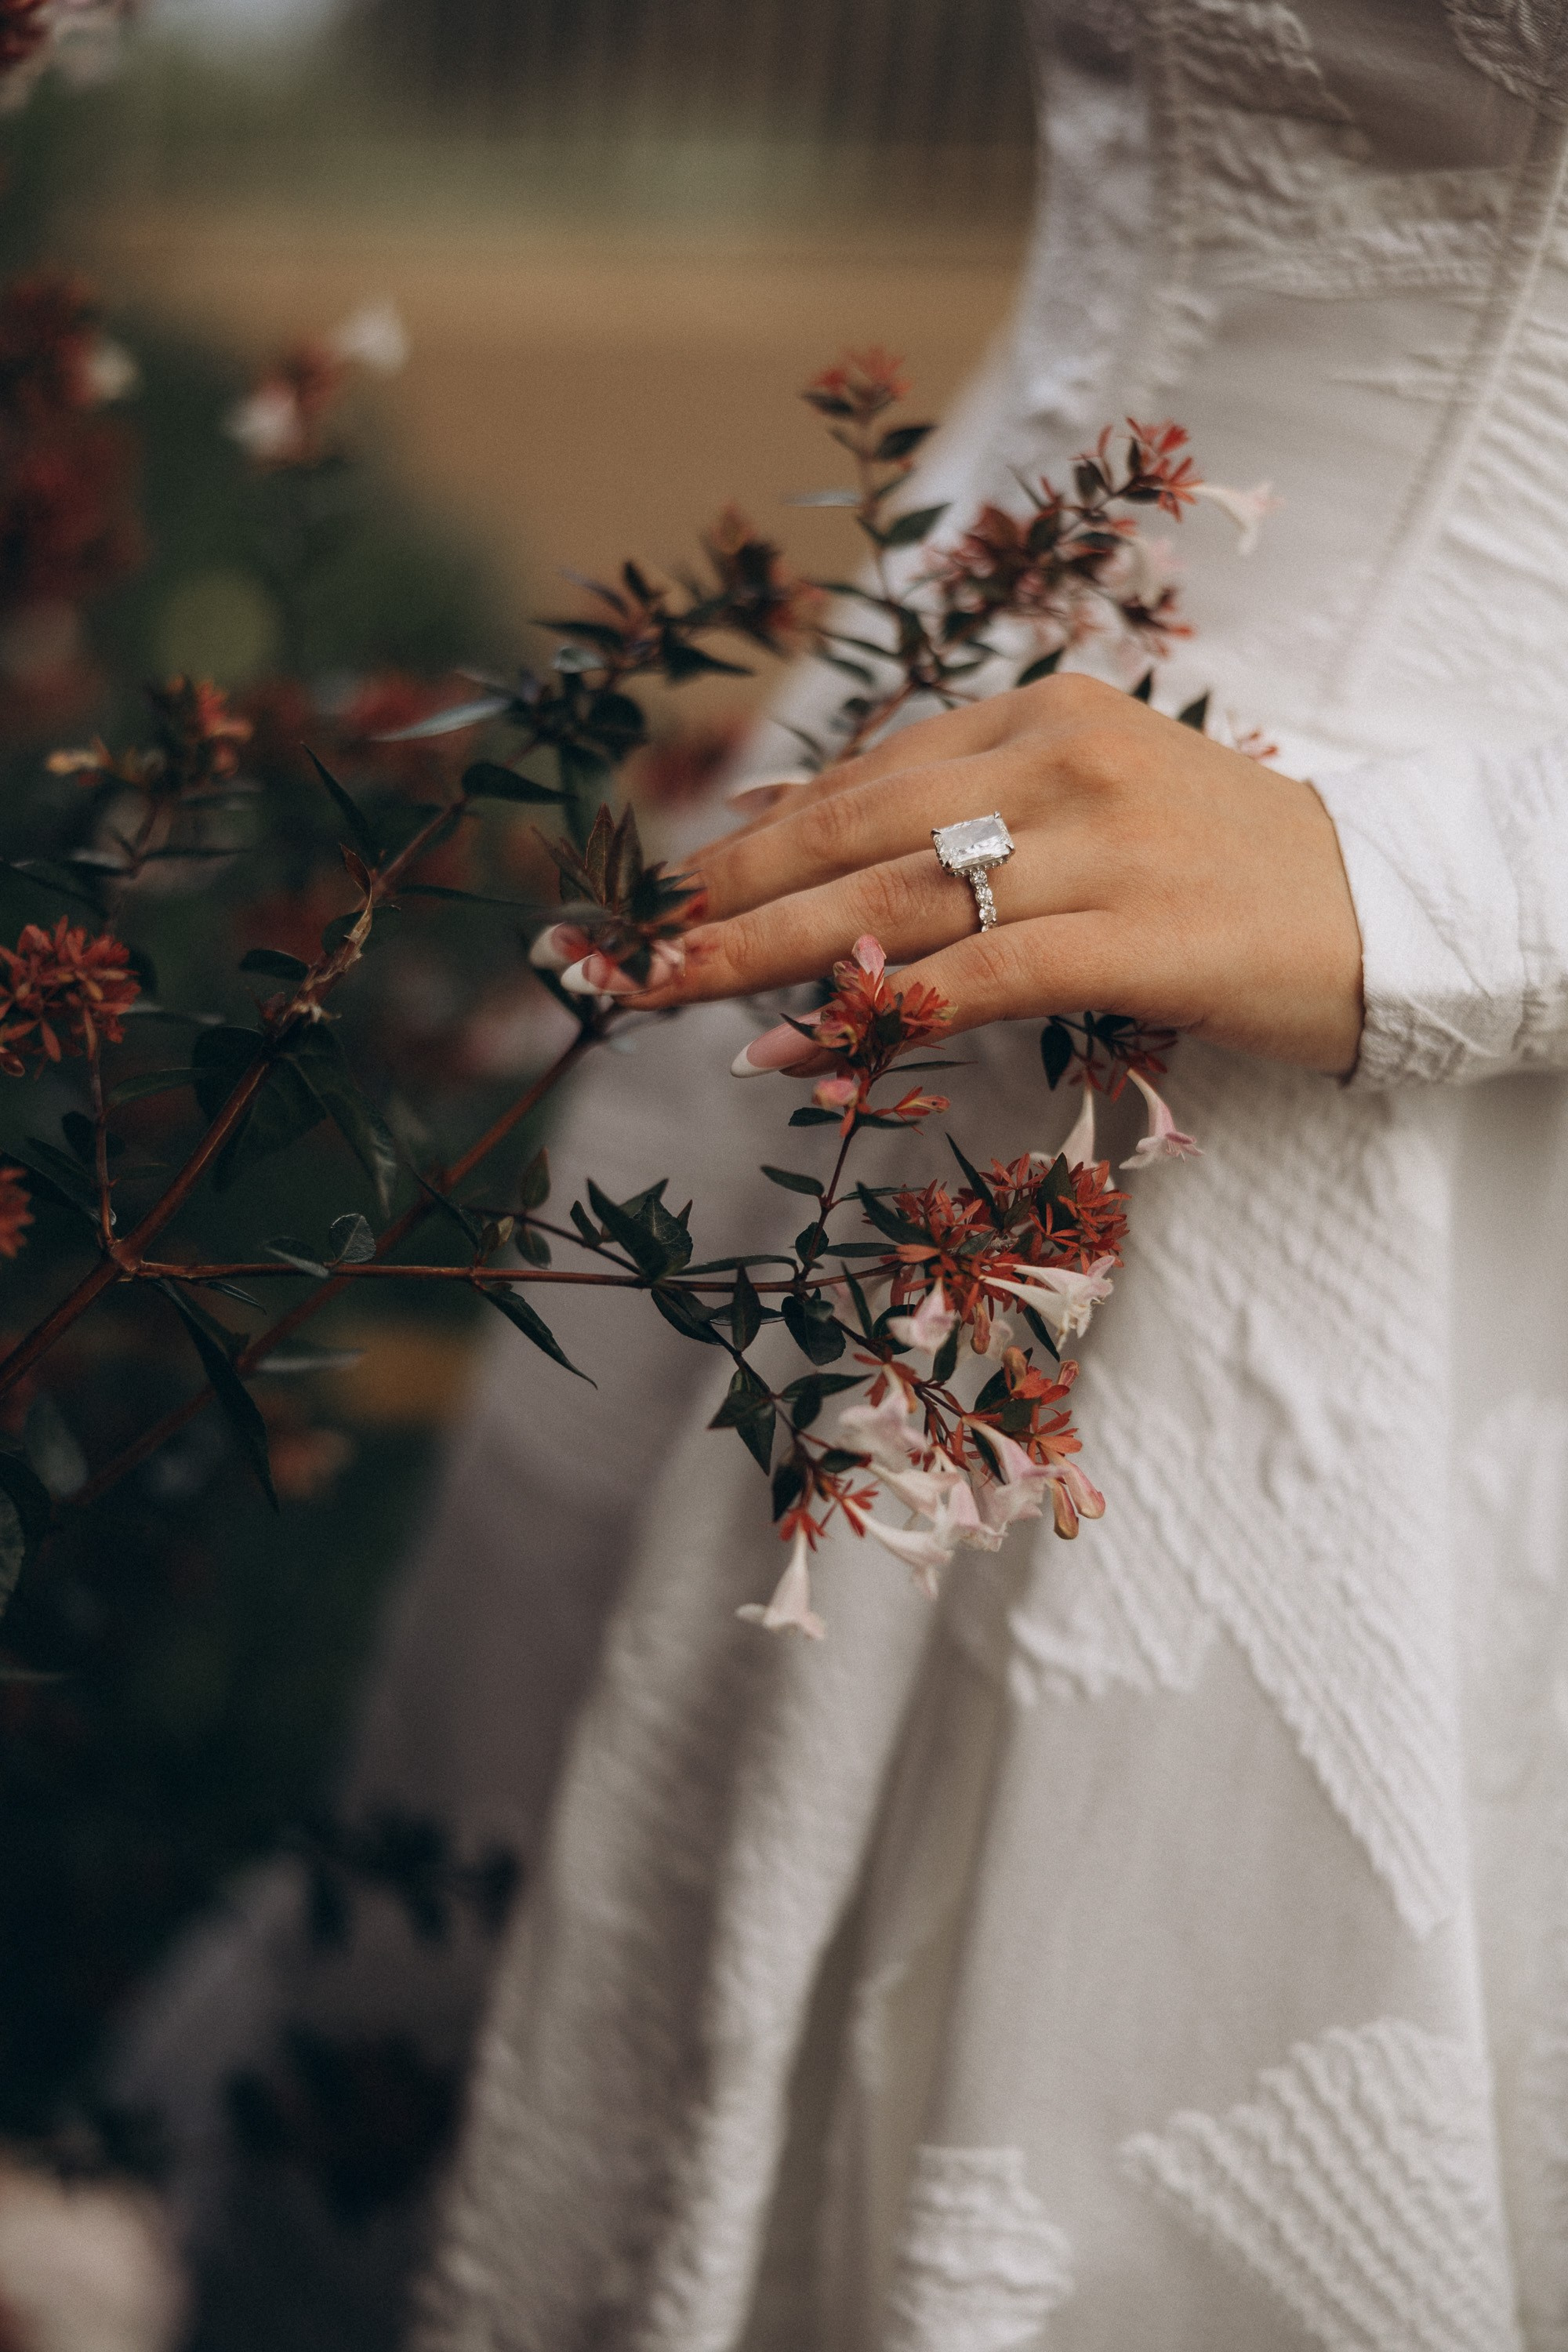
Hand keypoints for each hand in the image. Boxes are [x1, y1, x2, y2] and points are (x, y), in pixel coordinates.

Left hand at [567, 675, 1364, 1076]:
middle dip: (727, 893)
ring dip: (768, 954)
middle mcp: (1060, 758)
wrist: (1395, 904)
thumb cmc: (1231, 867)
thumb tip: (812, 845)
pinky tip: (803, 1048)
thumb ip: (971, 812)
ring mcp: (1101, 842)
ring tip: (671, 994)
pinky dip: (881, 1009)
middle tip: (626, 951)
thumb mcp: (1096, 803)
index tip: (668, 892)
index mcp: (1043, 712)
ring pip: (894, 897)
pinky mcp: (1137, 933)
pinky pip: (977, 973)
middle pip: (855, 827)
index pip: (866, 774)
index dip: (758, 837)